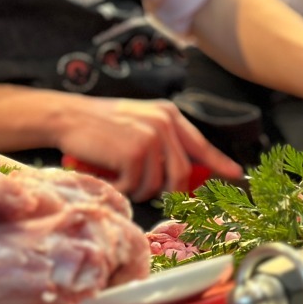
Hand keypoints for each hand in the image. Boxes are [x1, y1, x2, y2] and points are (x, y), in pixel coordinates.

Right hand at [50, 96, 241, 200]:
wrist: (67, 116)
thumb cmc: (97, 123)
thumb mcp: (137, 122)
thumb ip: (161, 140)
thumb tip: (184, 172)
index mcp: (167, 114)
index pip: (200, 144)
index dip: (218, 162)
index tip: (235, 173)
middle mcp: (164, 124)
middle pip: (181, 173)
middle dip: (166, 189)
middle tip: (141, 187)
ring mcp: (151, 138)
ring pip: (158, 184)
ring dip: (138, 188)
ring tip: (117, 175)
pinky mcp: (136, 153)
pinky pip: (137, 187)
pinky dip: (122, 188)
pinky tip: (108, 174)